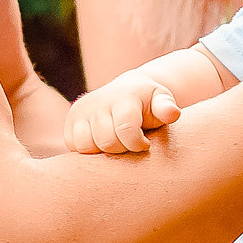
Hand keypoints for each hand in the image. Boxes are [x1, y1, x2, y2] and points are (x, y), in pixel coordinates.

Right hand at [64, 71, 183, 155]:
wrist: (128, 91)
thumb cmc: (148, 102)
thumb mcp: (162, 101)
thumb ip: (167, 107)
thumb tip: (173, 113)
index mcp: (123, 97)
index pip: (126, 129)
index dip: (137, 144)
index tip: (145, 143)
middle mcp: (98, 102)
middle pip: (106, 141)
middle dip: (122, 149)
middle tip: (130, 144)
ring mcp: (81, 111)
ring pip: (86, 146)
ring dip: (103, 151)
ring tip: (116, 143)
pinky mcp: (70, 122)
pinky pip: (74, 147)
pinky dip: (88, 150)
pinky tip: (102, 143)